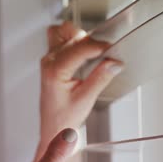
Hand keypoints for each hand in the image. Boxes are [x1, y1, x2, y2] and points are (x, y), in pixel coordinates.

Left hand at [39, 21, 122, 147]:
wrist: (53, 129)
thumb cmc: (64, 118)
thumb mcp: (86, 99)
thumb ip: (100, 77)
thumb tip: (114, 62)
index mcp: (55, 71)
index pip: (79, 48)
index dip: (98, 46)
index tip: (111, 48)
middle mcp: (49, 62)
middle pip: (71, 36)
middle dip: (90, 41)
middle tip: (104, 52)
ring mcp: (48, 60)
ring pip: (62, 33)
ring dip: (79, 37)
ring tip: (93, 50)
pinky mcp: (51, 61)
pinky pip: (59, 40)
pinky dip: (73, 40)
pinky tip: (84, 52)